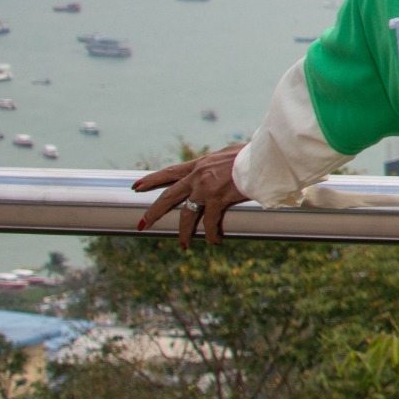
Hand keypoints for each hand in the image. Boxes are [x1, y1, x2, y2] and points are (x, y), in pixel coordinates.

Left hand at [131, 146, 252, 246]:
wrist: (262, 157)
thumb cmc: (254, 153)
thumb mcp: (231, 153)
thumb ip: (222, 162)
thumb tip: (227, 164)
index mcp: (200, 164)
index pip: (170, 172)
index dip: (152, 180)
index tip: (136, 186)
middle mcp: (198, 176)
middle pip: (168, 196)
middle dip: (154, 211)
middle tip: (142, 223)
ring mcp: (205, 188)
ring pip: (186, 214)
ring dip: (183, 232)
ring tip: (182, 245)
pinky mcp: (217, 199)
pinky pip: (210, 222)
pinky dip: (211, 234)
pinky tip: (215, 241)